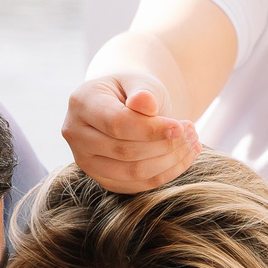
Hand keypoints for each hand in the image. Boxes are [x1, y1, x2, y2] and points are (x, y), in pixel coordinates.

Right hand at [63, 74, 200, 192]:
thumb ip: (143, 92)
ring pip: (132, 173)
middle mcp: (75, 134)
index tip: (182, 126)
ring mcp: (85, 161)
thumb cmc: (133, 89)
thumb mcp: (140, 81)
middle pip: (124, 151)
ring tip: (191, 143)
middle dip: (164, 145)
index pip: (117, 124)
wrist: (124, 103)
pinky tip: (184, 157)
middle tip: (191, 132)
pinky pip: (136, 186)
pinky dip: (165, 174)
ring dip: (169, 162)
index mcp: (81, 102)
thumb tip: (145, 103)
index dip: (151, 129)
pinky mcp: (101, 179)